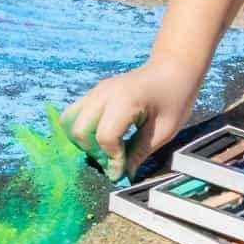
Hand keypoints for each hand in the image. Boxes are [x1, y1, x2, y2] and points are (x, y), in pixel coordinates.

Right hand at [61, 61, 201, 180]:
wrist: (172, 68)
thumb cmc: (174, 97)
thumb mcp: (165, 130)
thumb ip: (140, 153)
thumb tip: (124, 174)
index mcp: (124, 101)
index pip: (105, 137)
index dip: (112, 159)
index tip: (122, 172)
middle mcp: (104, 93)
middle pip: (79, 130)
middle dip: (94, 152)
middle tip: (113, 162)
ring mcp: (96, 91)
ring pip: (70, 120)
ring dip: (83, 141)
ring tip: (104, 150)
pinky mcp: (94, 93)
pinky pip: (75, 113)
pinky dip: (82, 131)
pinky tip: (102, 139)